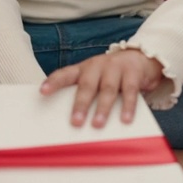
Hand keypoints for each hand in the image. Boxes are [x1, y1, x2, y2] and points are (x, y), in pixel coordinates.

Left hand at [40, 49, 163, 127]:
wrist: (139, 58)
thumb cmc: (110, 75)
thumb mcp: (95, 80)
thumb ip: (85, 95)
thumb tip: (75, 122)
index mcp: (83, 69)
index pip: (64, 74)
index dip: (53, 82)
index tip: (43, 91)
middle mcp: (96, 66)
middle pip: (87, 85)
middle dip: (80, 104)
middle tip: (75, 121)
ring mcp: (115, 68)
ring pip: (107, 89)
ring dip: (102, 108)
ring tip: (97, 124)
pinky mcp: (132, 73)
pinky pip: (129, 91)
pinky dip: (128, 106)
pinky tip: (125, 119)